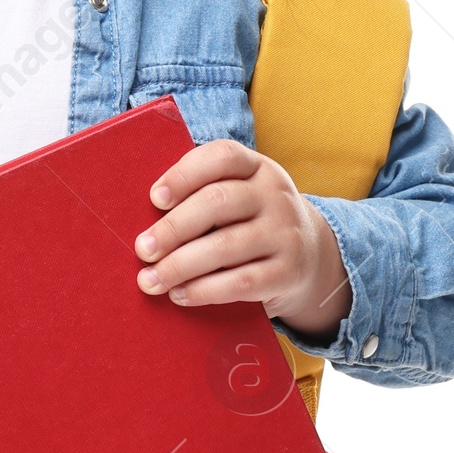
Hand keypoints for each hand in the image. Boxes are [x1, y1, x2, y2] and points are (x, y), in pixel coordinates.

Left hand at [134, 139, 351, 342]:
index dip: (184, 174)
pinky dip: (204, 290)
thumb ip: (202, 197)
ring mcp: (285, 233)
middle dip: (173, 227)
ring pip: (225, 246)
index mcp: (257, 167)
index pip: (222, 157)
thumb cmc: (251, 222)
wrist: (311, 257)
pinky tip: (179, 295)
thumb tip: (145, 222)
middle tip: (142, 249)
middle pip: (218, 202)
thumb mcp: (240, 197)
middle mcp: (275, 195)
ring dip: (180, 265)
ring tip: (150, 279)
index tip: (155, 198)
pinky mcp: (287, 272)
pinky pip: (240, 282)